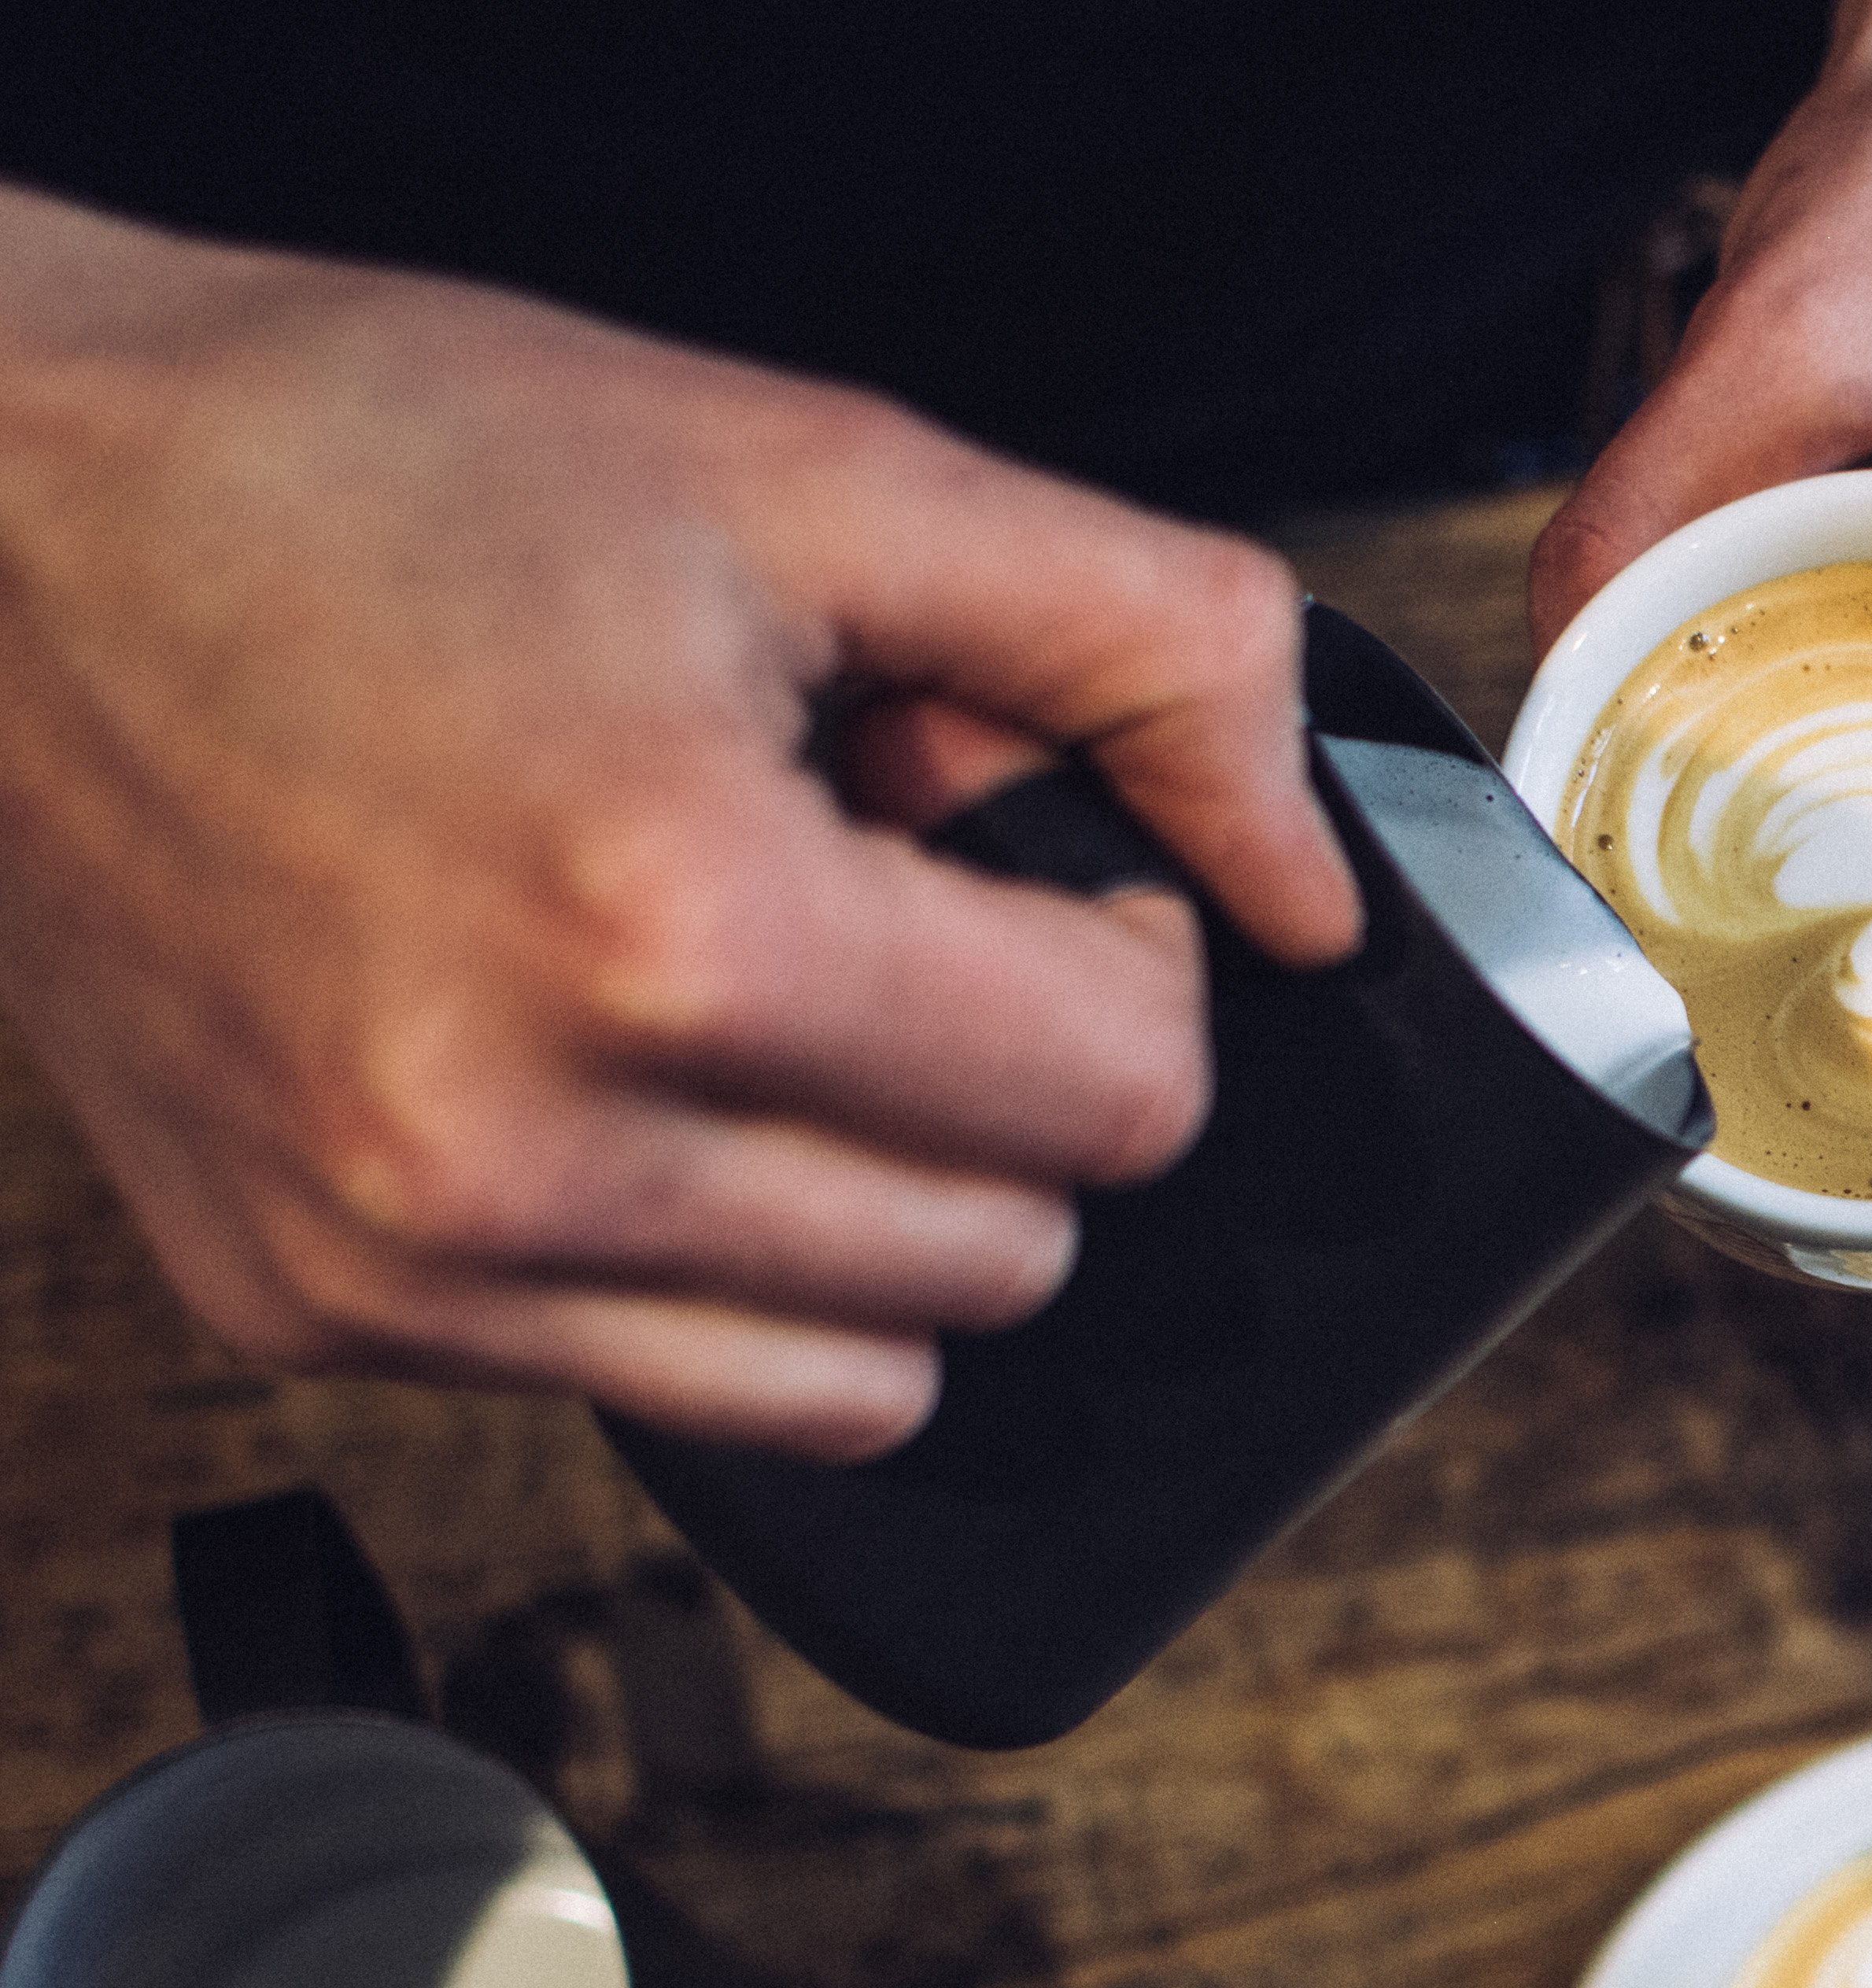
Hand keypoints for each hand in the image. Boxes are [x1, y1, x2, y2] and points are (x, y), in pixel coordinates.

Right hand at [0, 190, 1359, 1457]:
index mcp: (674, 924)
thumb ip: (1147, 646)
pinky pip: (677, 1394)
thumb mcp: (818, 471)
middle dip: (1008, 1085)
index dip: (1121, 958)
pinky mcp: (316, 1314)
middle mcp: (521, 1138)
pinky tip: (613, 1073)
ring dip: (886, 1206)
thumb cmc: (363, 469)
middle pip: (1020, 1256)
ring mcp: (403, 1258)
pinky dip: (711, 1267)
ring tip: (746, 994)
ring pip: (876, 1378)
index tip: (1013, 861)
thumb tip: (1315, 877)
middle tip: (865, 903)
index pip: (1127, 1100)